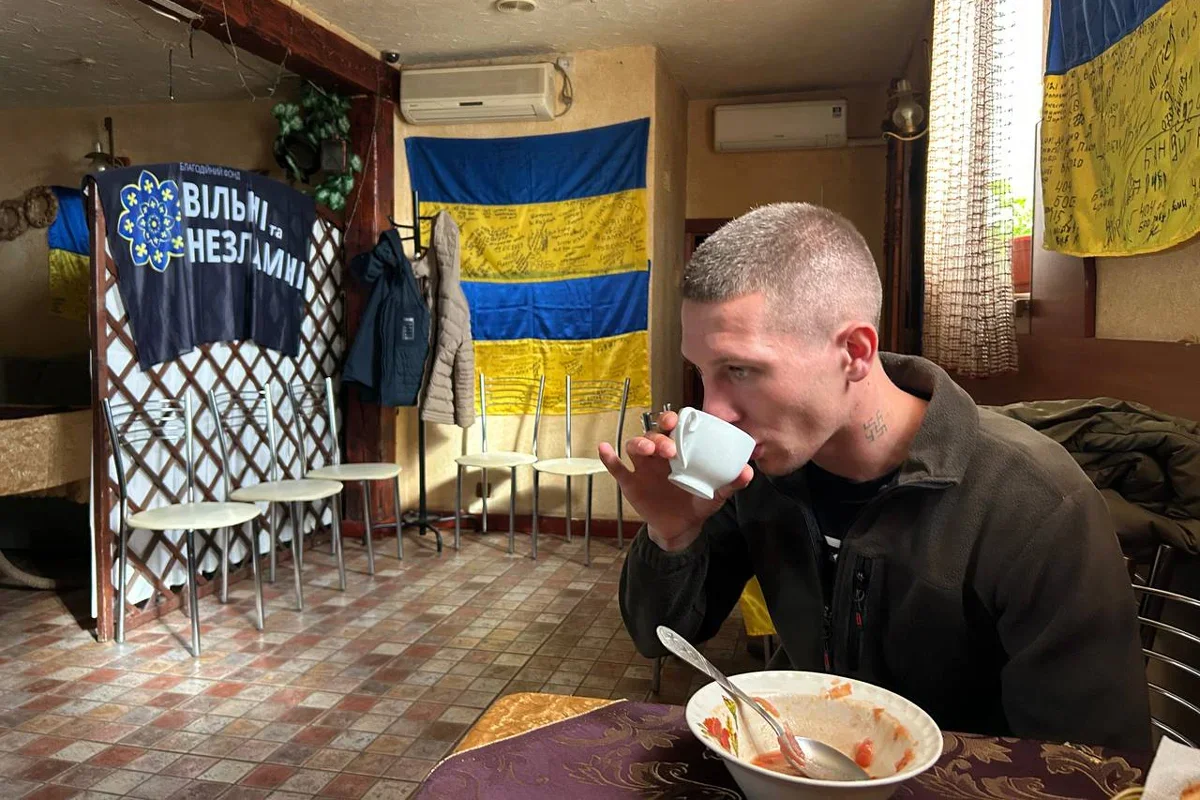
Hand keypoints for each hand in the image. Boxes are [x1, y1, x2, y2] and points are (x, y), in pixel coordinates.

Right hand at [597, 411, 752, 552]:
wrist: (681, 528)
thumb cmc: (697, 502)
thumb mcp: (716, 494)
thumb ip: (730, 483)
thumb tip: (748, 472)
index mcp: (679, 450)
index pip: (673, 428)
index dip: (672, 420)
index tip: (677, 421)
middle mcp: (659, 454)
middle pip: (653, 434)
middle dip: (659, 435)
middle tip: (669, 447)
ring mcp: (642, 467)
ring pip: (634, 446)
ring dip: (640, 443)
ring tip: (649, 451)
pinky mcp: (630, 483)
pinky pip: (616, 467)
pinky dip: (608, 458)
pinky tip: (605, 449)